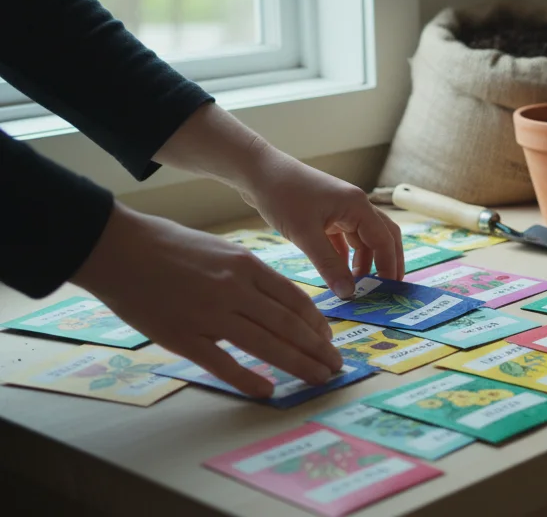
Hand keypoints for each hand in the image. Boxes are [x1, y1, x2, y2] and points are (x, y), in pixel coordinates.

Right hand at [73, 203, 343, 397]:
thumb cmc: (170, 246)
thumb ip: (249, 276)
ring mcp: (209, 314)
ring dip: (298, 364)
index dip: (317, 324)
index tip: (329, 340)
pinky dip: (249, 379)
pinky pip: (222, 363)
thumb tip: (278, 302)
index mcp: (246, 265)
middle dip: (318, 349)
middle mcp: (234, 289)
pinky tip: (268, 391)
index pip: (295, 299)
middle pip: (288, 325)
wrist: (119, 249)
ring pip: (266, 344)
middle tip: (336, 367)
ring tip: (319, 378)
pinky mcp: (182, 337)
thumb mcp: (222, 250)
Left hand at [151, 103, 403, 298]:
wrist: (258, 172)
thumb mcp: (305, 234)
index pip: (385, 240)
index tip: (390, 291)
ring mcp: (342, 209)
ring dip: (366, 260)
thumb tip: (349, 293)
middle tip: (387, 289)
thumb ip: (329, 265)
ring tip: (359, 285)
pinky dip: (348, 255)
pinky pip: (346, 237)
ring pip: (365, 238)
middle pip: (384, 236)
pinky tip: (341, 272)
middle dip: (388, 262)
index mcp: (358, 206)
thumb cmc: (283, 196)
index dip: (389, 266)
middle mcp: (356, 206)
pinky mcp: (328, 214)